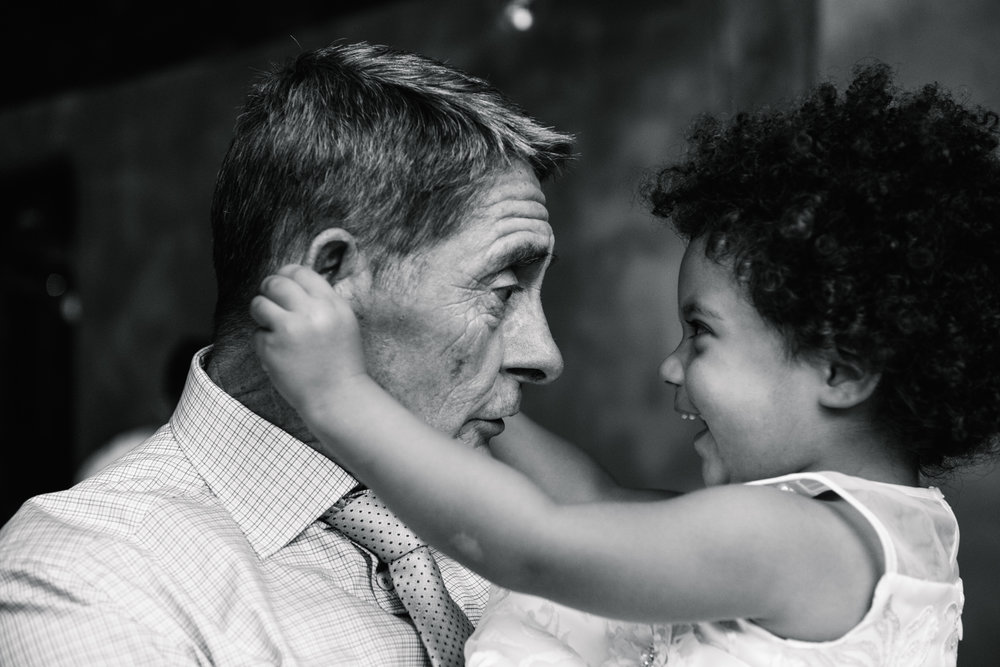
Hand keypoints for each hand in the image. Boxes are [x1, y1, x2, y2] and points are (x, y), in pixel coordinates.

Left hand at [250, 264, 367, 415]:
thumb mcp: (343, 322)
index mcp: (332, 304)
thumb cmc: (340, 361)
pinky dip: (265, 342)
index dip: (287, 274)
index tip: (282, 283)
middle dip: (268, 290)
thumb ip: (321, 301)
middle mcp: (312, 313)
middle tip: (270, 301)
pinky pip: (257, 333)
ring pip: (259, 304)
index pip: (301, 272)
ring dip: (262, 313)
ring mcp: (290, 329)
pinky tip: (281, 354)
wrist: (338, 396)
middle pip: (276, 283)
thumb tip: (291, 280)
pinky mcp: (272, 348)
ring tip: (273, 327)